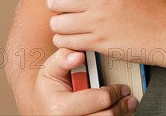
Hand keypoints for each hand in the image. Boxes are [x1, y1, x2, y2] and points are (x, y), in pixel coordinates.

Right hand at [14, 47, 137, 114]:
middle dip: (120, 105)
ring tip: (127, 105)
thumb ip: (64, 57)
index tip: (121, 87)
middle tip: (128, 96)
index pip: (98, 100)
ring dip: (120, 115)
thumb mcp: (51, 67)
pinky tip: (116, 113)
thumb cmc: (48, 85)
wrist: (38, 104)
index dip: (113, 92)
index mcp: (61, 107)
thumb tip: (79, 55)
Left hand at [45, 0, 165, 62]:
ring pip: (59, 24)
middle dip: (54, 0)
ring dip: (58, 22)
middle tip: (59, 2)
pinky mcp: (100, 44)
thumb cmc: (162, 2)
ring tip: (64, 20)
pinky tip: (71, 37)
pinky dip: (64, 40)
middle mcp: (100, 1)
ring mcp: (99, 24)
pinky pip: (68, 43)